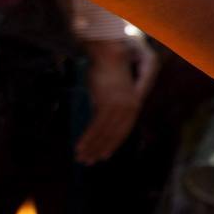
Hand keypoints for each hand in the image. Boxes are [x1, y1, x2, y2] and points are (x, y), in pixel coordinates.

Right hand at [75, 35, 157, 164]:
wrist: (110, 52)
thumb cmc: (109, 67)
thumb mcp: (110, 89)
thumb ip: (108, 104)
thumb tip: (98, 119)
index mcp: (134, 104)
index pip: (124, 130)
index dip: (113, 143)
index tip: (103, 155)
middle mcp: (130, 107)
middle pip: (115, 135)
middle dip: (101, 149)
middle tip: (89, 161)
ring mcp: (120, 106)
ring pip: (105, 133)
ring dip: (92, 147)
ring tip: (81, 157)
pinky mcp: (108, 103)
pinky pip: (96, 126)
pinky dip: (88, 138)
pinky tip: (79, 147)